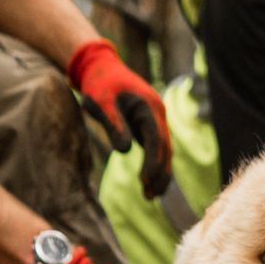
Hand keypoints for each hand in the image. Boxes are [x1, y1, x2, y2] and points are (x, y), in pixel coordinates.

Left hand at [68, 38, 170, 198]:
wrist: (101, 68)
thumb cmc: (100, 84)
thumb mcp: (101, 102)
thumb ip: (114, 125)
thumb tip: (125, 151)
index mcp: (149, 107)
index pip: (156, 139)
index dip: (152, 161)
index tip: (143, 181)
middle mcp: (158, 114)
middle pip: (165, 148)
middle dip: (159, 173)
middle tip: (150, 196)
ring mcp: (156, 119)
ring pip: (165, 150)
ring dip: (160, 172)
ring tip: (152, 195)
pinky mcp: (149, 125)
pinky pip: (157, 147)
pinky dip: (156, 164)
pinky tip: (151, 181)